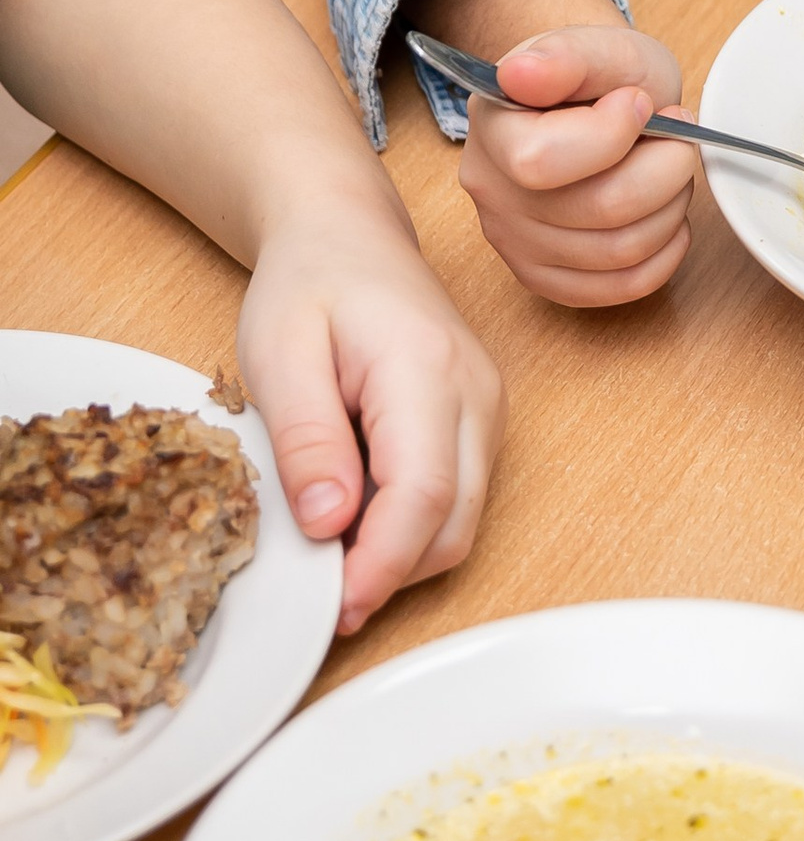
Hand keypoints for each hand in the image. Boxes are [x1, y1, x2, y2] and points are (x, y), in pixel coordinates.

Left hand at [235, 194, 502, 631]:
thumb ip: (308, 438)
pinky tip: (354, 511)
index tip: (332, 607)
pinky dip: (407, 525)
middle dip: (390, 574)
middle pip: (455, 522)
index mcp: (426, 368)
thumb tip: (331, 525)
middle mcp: (476, 392)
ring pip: (462, 520)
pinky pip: (456, 497)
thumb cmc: (311, 282)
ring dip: (399, 553)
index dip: (381, 565)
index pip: (423, 494)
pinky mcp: (479, 421)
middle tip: (318, 594)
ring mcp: (487, 407)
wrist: (348, 233)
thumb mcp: (279, 353)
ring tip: (327, 547)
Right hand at [455, 21, 697, 307]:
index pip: (543, 161)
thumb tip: (520, 74)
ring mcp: (513, 242)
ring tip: (668, 167)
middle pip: (602, 209)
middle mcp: (490, 191)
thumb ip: (567, 56)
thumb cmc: (601, 77)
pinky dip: (665, 250)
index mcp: (492, 127)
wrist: (600, 104)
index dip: (614, 133)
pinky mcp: (546, 277)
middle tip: (675, 135)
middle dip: (665, 167)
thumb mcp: (598, 48)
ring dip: (671, 205)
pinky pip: (622, 286)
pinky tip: (665, 212)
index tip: (638, 103)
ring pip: (621, 250)